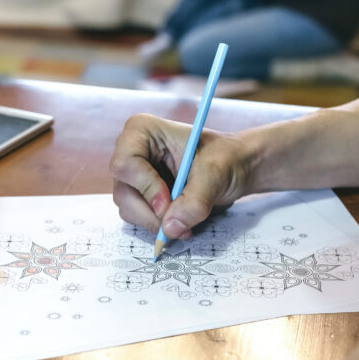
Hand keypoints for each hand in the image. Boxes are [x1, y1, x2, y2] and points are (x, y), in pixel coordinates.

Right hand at [109, 113, 253, 238]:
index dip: (146, 188)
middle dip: (151, 212)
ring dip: (156, 221)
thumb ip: (193, 202)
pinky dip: (158, 224)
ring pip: (128, 208)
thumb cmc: (225, 158)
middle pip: (123, 191)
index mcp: (142, 130)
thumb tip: (170, 228)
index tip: (169, 203)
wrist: (235, 166)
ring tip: (185, 220)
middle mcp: (131, 150)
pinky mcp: (139, 193)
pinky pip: (138, 216)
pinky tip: (179, 220)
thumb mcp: (214, 175)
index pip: (126, 164)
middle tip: (178, 222)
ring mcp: (133, 174)